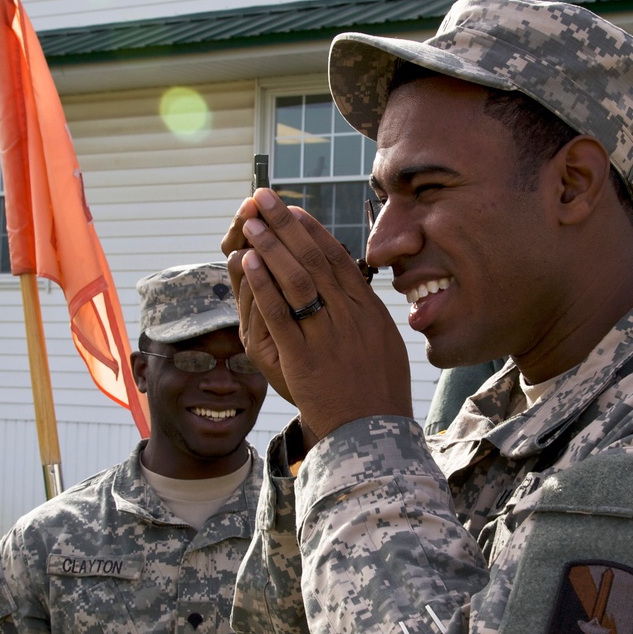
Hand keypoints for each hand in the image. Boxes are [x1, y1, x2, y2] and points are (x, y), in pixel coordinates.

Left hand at [225, 189, 411, 442]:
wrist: (372, 433)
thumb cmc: (379, 391)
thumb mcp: (384, 343)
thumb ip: (366, 312)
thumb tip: (352, 285)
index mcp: (368, 310)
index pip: (338, 259)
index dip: (313, 231)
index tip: (293, 211)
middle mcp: (350, 317)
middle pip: (314, 260)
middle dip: (286, 226)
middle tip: (264, 199)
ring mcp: (327, 336)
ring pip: (297, 280)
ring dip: (271, 247)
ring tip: (251, 224)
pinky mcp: (304, 358)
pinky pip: (280, 314)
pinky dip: (263, 285)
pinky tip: (247, 263)